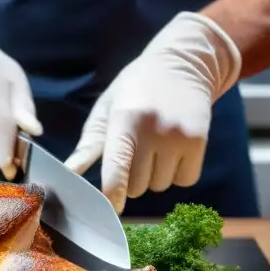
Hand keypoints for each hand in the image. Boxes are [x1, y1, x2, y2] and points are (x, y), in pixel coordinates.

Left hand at [64, 12, 241, 212]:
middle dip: (133, 179)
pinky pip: (185, 180)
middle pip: (138, 185)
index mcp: (125, 120)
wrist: (181, 63)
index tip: (111, 208)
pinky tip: (174, 151)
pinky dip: (178, 174)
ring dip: (155, 176)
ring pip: (160, 185)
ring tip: (155, 146)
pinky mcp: (200, 140)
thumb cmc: (134, 89)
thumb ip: (89, 145)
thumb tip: (69, 174)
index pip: (117, 168)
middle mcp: (153, 129)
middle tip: (135, 153)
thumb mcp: (107, 109)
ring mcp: (179, 136)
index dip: (113, 195)